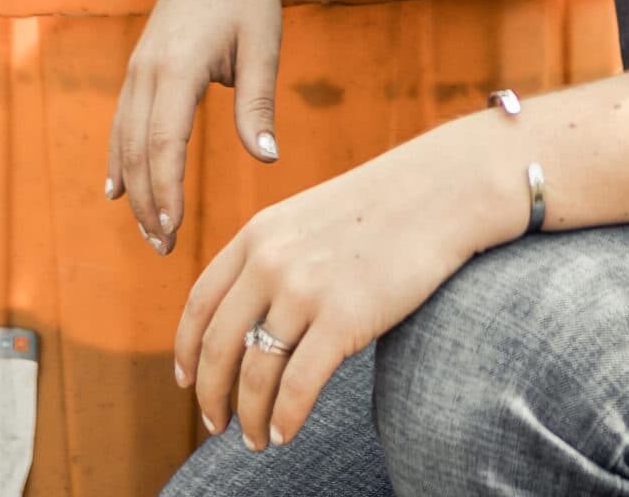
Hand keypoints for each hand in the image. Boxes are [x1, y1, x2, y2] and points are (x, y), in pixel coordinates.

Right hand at [108, 0, 282, 253]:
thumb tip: (267, 158)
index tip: (175, 228)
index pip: (162, 142)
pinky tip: (120, 191)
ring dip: (133, 188)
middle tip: (164, 248)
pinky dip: (119, 159)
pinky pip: (122, 122)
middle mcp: (147, 70)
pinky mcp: (139, 68)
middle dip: (148, 202)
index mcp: (177, 65)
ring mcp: (137, 68)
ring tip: (150, 232)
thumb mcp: (263, 45)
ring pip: (123, 140)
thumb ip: (258, 103)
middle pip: (136, 149)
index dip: (166, 189)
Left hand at [174, 123, 515, 449]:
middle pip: (218, 347)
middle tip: (217, 424)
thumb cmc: (382, 208)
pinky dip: (284, 418)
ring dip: (250, 417)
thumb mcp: (309, 216)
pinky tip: (284, 433)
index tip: (187, 383)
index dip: (186, 351)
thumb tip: (249, 316)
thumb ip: (274, 255)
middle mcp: (271, 261)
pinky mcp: (344, 317)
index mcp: (259, 234)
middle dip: (212, 396)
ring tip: (258, 438)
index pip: (199, 305)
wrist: (442, 190)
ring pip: (256, 374)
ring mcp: (306, 290)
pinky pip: (298, 386)